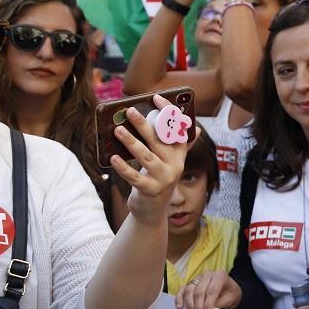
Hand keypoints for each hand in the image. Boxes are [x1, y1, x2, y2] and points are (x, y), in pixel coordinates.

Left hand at [113, 95, 189, 225]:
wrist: (153, 210)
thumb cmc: (158, 179)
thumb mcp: (170, 162)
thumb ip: (180, 145)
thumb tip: (195, 127)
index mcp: (179, 154)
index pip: (177, 129)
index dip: (168, 112)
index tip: (155, 98)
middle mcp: (175, 165)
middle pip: (159, 140)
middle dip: (144, 124)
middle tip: (129, 112)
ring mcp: (164, 178)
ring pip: (146, 156)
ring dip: (131, 142)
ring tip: (117, 131)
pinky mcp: (150, 190)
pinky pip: (135, 177)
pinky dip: (123, 168)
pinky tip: (113, 158)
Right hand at [175, 270, 240, 308]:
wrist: (229, 291)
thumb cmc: (230, 294)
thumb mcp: (230, 299)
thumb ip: (219, 305)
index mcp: (220, 275)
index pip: (212, 291)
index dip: (208, 305)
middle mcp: (207, 275)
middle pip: (199, 291)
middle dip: (199, 308)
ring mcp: (197, 278)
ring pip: (189, 290)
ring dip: (190, 306)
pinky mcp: (190, 284)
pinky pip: (182, 290)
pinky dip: (179, 299)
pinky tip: (180, 307)